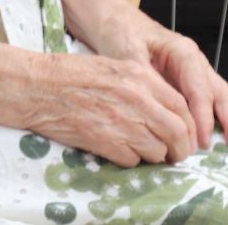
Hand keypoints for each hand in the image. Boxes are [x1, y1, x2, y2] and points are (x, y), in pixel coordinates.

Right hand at [16, 50, 199, 167]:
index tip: (185, 135)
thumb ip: (141, 85)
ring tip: (140, 150)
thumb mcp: (112, 67)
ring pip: (158, 150)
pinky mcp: (108, 143)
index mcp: (140, 76)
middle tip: (175, 154)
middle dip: (180, 148)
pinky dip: (130, 159)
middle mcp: (138, 99)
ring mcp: (124, 123)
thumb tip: (164, 109)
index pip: (181, 106)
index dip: (188, 125)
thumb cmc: (70, 74)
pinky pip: (134, 160)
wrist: (38, 86)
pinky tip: (117, 149)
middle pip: (177, 132)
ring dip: (154, 155)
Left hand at [72, 3, 227, 154]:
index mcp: (182, 52)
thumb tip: (158, 103)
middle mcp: (194, 62)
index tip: (203, 140)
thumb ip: (145, 76)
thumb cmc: (122, 32)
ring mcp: (195, 72)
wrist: (116, 20)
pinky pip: (212, 100)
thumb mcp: (127, 52)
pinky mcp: (190, 82)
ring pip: (222, 96)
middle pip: (219, 92)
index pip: (198, 88)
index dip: (203, 116)